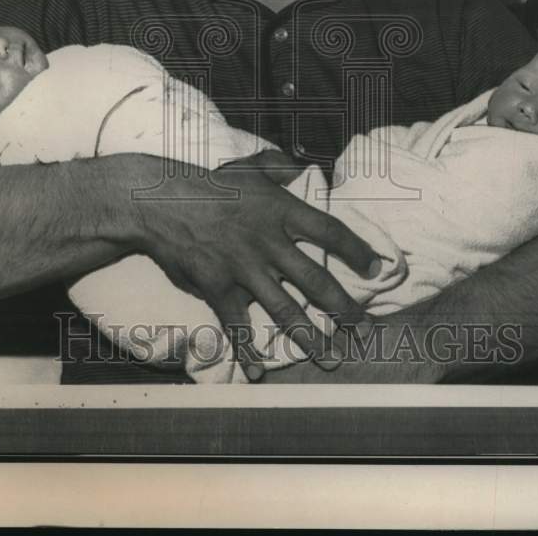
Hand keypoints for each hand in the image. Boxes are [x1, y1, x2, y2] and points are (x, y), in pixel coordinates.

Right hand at [133, 153, 379, 380]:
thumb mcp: (249, 167)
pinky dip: (246, 349)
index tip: (375, 268)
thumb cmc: (209, 184)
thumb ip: (279, 166)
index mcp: (281, 211)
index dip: (356, 251)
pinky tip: (257, 371)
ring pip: (285, 309)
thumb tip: (301, 166)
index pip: (330, 232)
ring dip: (309, 337)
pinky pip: (237, 324)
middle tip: (361, 327)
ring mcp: (244, 267)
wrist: (162, 200)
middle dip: (343, 307)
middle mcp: (269, 242)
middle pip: (316, 279)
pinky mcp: (218, 287)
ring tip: (330, 358)